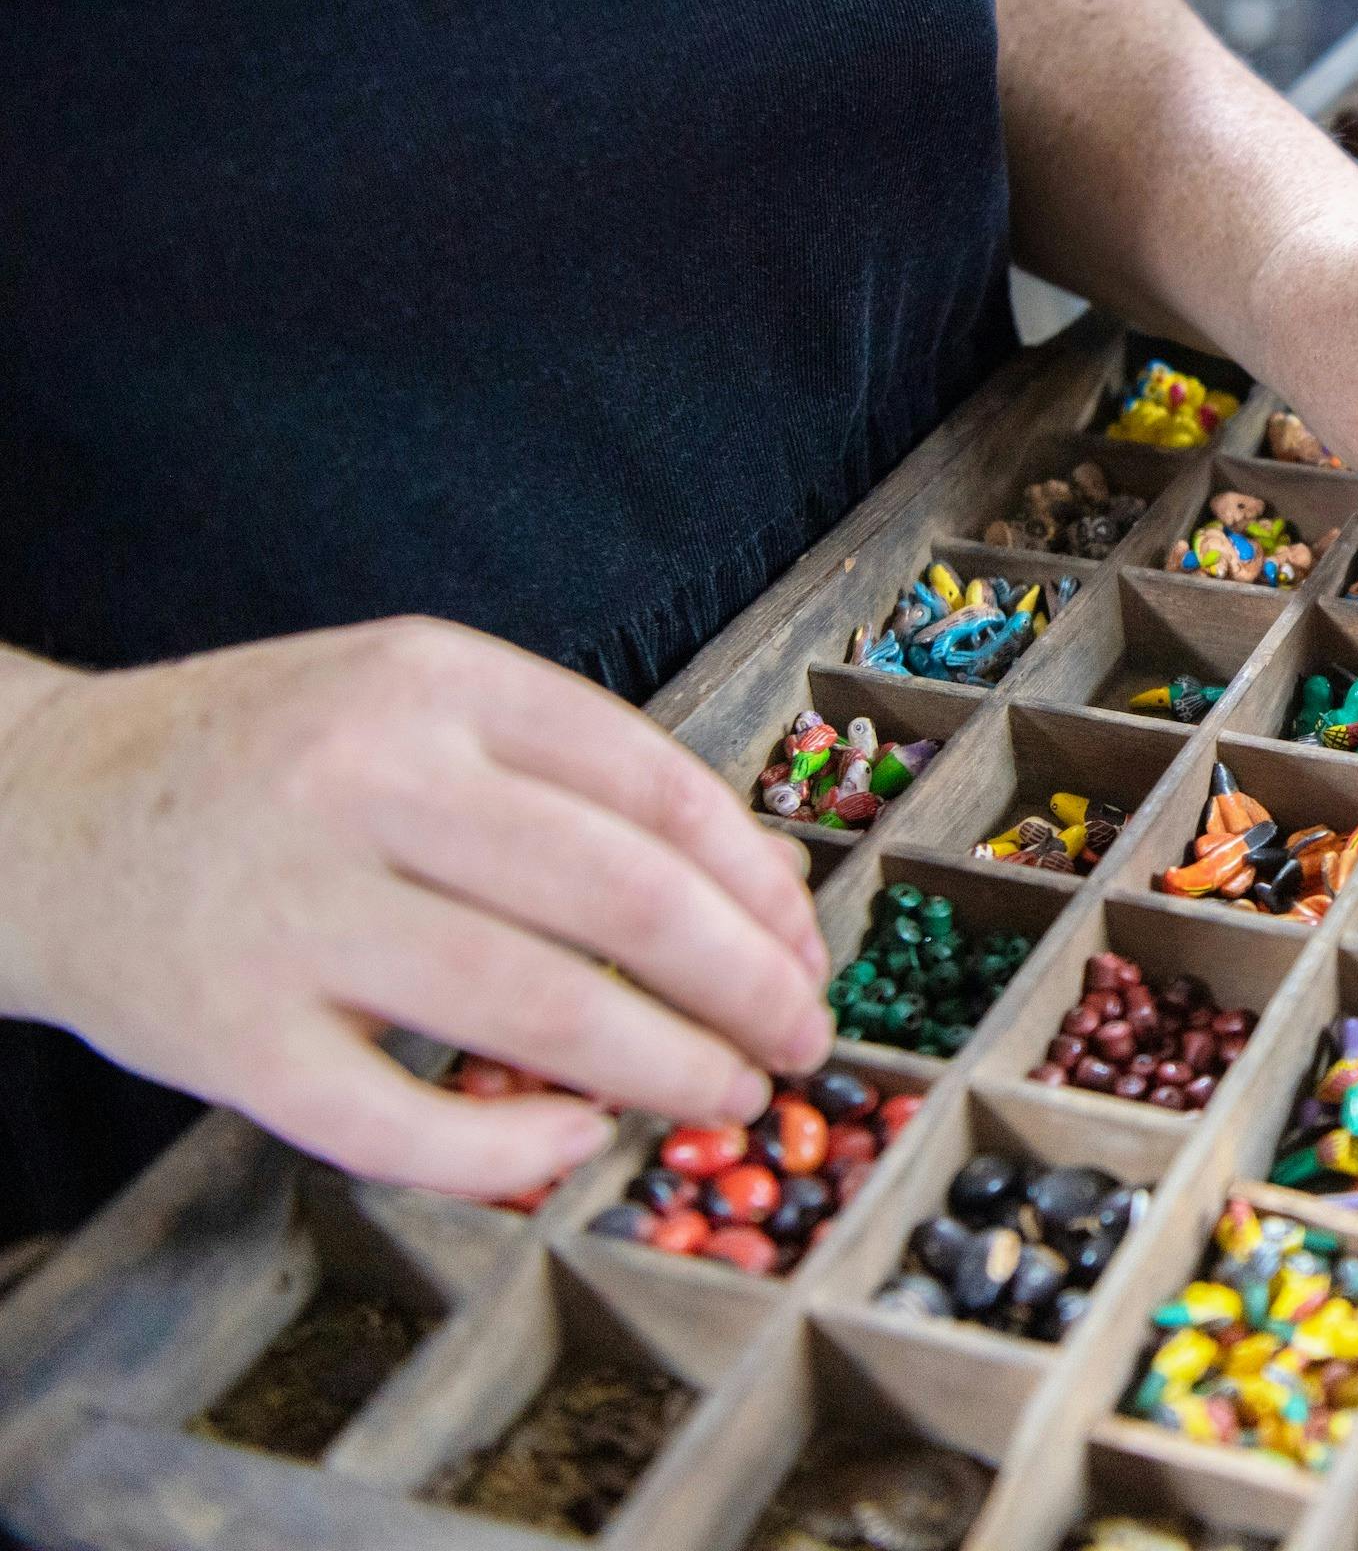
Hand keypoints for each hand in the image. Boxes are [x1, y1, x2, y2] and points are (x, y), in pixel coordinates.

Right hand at [0, 619, 832, 1199]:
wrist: (28, 809)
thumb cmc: (259, 766)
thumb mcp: (410, 708)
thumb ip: (565, 777)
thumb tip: (755, 882)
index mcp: (432, 682)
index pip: (650, 784)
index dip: (756, 879)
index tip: (805, 941)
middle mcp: (366, 779)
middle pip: (622, 896)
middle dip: (746, 980)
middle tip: (804, 1035)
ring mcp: (292, 909)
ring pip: (538, 1007)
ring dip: (668, 1064)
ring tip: (729, 1090)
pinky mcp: (229, 1035)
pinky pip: (401, 1122)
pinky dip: (515, 1148)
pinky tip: (579, 1139)